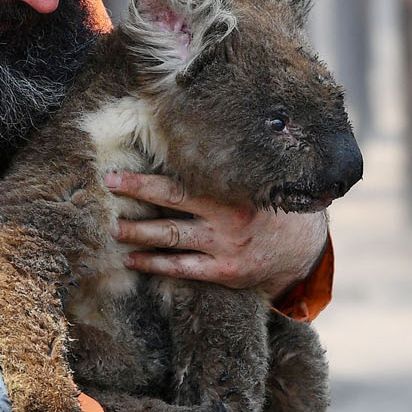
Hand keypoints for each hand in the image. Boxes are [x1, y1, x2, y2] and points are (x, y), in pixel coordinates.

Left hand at [104, 171, 329, 296]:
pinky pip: (183, 268)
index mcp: (233, 190)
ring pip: (172, 238)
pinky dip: (155, 264)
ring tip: (113, 228)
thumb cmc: (270, 206)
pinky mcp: (224, 272)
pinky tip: (133, 258)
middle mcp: (227, 217)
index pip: (182, 180)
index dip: (146, 178)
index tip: (117, 173)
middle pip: (172, 204)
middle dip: (137, 195)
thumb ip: (226, 169)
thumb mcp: (256, 182)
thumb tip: (186, 139)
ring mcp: (225, 247)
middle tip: (107, 187)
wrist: (303, 249)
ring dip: (139, 233)